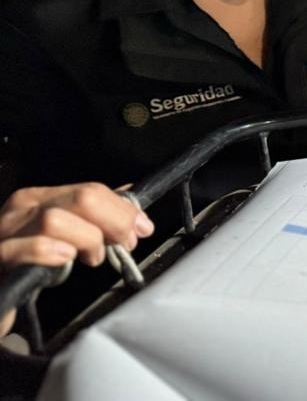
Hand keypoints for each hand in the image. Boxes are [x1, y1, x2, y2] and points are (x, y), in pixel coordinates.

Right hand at [0, 184, 152, 335]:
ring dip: (86, 239)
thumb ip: (91, 217)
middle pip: (82, 199)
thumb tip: (129, 199)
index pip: (91, 190)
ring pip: (56, 220)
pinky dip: (49, 251)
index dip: (123, 209)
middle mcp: (20, 209)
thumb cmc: (24, 267)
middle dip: (114, 221)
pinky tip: (65, 258)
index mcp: (39, 199)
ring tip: (91, 258)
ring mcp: (4, 233)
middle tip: (124, 244)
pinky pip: (24, 248)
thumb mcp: (61, 236)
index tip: (141, 228)